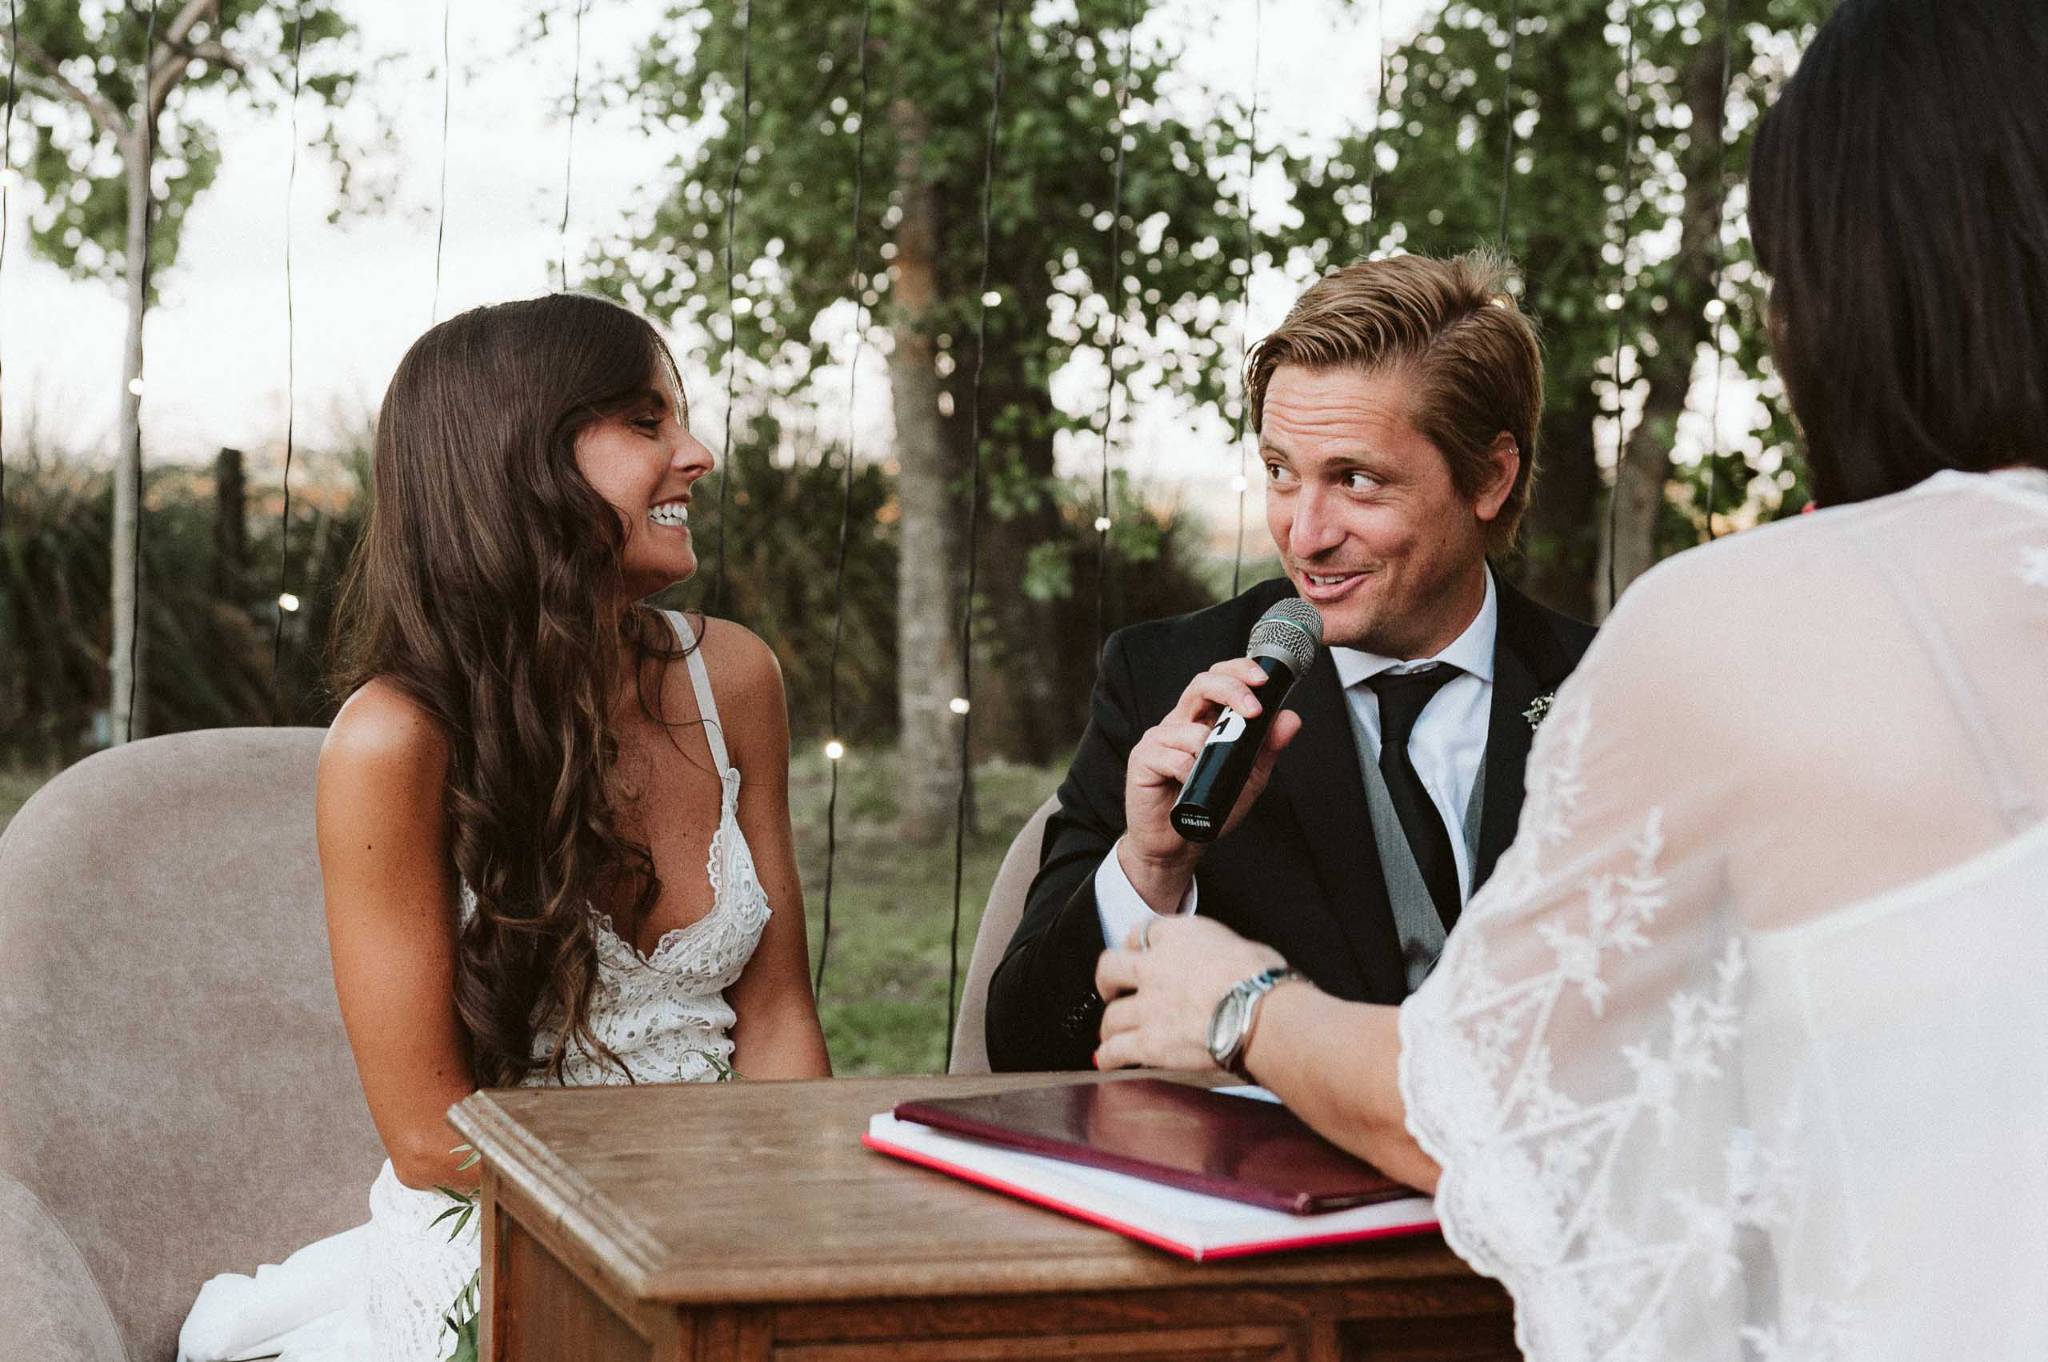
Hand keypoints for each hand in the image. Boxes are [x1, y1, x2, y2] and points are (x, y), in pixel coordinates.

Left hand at [1093, 916, 1286, 1070]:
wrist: (1262, 1013)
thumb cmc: (1263, 981)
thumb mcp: (1240, 946)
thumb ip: (1215, 954)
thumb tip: (1221, 968)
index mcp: (1179, 936)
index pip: (1143, 931)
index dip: (1136, 945)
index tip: (1137, 954)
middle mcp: (1155, 967)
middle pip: (1109, 967)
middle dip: (1108, 981)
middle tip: (1112, 990)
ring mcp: (1148, 1006)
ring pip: (1110, 1015)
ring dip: (1110, 1025)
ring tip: (1112, 1033)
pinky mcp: (1150, 1042)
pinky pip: (1116, 1050)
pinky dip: (1109, 1056)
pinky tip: (1106, 1060)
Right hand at [1120, 660, 1303, 909]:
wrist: (1177, 844)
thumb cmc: (1209, 806)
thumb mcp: (1248, 777)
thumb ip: (1266, 748)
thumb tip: (1290, 718)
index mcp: (1203, 719)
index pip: (1219, 679)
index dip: (1239, 671)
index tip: (1264, 680)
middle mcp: (1180, 722)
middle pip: (1201, 684)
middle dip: (1231, 690)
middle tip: (1254, 711)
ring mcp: (1159, 739)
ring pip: (1191, 728)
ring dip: (1210, 752)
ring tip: (1211, 778)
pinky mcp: (1143, 758)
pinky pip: (1174, 757)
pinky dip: (1189, 773)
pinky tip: (1188, 788)